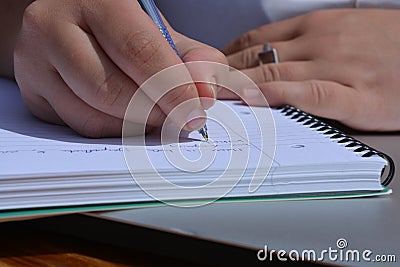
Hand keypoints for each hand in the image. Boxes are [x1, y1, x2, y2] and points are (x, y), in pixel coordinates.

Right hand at [14, 0, 225, 136]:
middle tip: (179, 119)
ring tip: (154, 115)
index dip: (173, 89)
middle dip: (155, 113)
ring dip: (134, 126)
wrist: (69, 23)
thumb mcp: (158, 31)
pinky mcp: (31, 93)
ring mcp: (34, 62)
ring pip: (93, 117)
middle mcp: (52, 25)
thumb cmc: (119, 28)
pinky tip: (125, 116)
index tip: (195, 113)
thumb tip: (205, 94)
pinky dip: (111, 129)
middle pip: (111, 90)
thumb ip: (192, 58)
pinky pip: (78, 126)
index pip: (139, 51)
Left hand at [222, 9, 399, 130]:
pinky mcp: (356, 94)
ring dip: (237, 88)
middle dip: (222, 75)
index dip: (226, 57)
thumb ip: (307, 44)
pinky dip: (277, 99)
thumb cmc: (391, 45)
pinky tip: (257, 104)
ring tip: (210, 99)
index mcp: (317, 26)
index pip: (255, 40)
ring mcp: (337, 67)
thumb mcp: (344, 31)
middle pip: (256, 58)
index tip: (209, 71)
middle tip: (197, 89)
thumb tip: (272, 58)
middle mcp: (320, 42)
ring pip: (274, 75)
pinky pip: (308, 95)